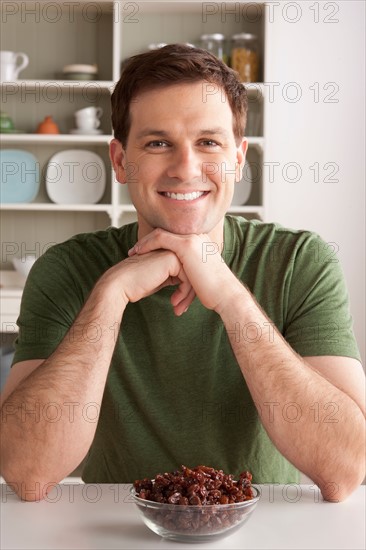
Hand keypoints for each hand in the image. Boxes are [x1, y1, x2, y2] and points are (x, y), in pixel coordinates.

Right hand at [102, 250, 194, 315]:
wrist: (121, 284)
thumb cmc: (138, 284)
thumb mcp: (161, 279)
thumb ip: (175, 276)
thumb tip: (190, 286)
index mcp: (171, 252)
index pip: (189, 271)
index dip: (188, 290)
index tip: (182, 305)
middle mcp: (173, 248)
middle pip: (193, 273)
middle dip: (189, 294)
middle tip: (182, 309)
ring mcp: (173, 251)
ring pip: (193, 276)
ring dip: (187, 296)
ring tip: (179, 309)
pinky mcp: (172, 259)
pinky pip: (188, 279)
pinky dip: (184, 293)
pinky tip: (175, 303)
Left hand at [128, 228, 242, 311]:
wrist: (226, 295)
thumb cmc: (214, 292)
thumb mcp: (198, 278)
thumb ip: (188, 273)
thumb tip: (177, 280)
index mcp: (200, 244)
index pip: (173, 238)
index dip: (156, 244)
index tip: (144, 254)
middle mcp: (197, 238)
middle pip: (165, 233)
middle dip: (147, 243)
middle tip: (134, 252)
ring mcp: (192, 240)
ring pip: (161, 235)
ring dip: (144, 244)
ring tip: (133, 254)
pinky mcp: (187, 245)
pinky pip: (161, 239)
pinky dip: (148, 245)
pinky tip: (138, 253)